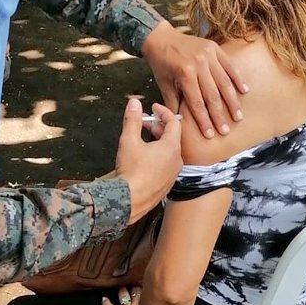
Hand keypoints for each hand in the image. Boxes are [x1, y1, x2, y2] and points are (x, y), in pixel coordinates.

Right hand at [114, 97, 181, 222]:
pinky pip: (166, 165)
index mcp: (171, 147)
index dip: (163, 112)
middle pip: (172, 137)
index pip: (174, 122)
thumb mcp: (129, 140)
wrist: (129, 201)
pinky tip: (144, 159)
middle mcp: (176, 160)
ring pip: (169, 152)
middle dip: (157, 127)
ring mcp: (173, 174)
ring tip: (142, 140)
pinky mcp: (167, 184)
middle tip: (144, 123)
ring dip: (158, 142)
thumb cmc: (131, 172)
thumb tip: (134, 103)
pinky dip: (158, 156)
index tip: (153, 107)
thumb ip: (133, 119)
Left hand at [141, 21, 247, 138]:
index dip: (204, 120)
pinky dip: (237, 78)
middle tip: (226, 130)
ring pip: (224, 82)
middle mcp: (199, 64)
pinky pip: (229, 65)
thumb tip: (179, 122)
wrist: (161, 38)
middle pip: (213, 95)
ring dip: (232, 101)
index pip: (197, 103)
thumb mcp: (164, 84)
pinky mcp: (215, 48)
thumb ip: (173, 103)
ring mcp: (209, 55)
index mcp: (185, 74)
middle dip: (220, 115)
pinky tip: (244, 91)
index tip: (210, 134)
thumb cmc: (161, 63)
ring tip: (238, 116)